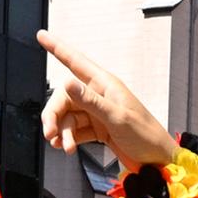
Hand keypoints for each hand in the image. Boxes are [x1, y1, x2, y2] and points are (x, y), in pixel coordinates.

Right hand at [35, 31, 181, 170]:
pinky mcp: (97, 129)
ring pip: (68, 117)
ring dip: (62, 132)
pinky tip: (66, 147)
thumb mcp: (116, 117)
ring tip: (63, 146)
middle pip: (64, 97)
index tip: (41, 35)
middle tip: (49, 132)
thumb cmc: (145, 134)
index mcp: (105, 84)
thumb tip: (67, 83)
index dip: (57, 48)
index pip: (75, 61)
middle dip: (53, 115)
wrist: (156, 161)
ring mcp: (97, 112)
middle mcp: (98, 95)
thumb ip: (91, 101)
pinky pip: (75, 130)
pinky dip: (68, 138)